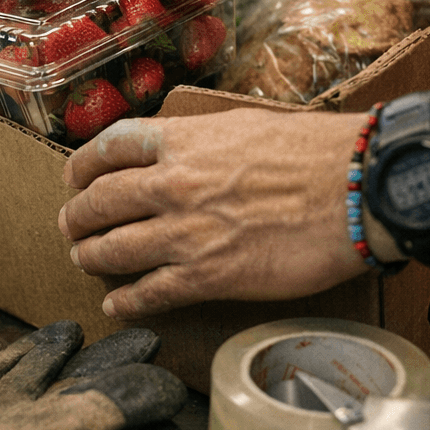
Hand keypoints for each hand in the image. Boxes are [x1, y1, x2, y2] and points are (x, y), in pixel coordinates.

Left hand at [58, 110, 370, 318]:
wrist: (357, 190)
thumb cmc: (318, 152)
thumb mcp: (247, 126)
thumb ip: (206, 142)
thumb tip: (192, 152)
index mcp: (182, 140)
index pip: (109, 147)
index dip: (83, 165)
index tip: (76, 178)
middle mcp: (172, 183)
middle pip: (99, 201)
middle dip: (78, 217)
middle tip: (72, 226)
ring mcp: (185, 233)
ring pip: (112, 248)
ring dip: (91, 256)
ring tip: (85, 260)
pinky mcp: (207, 277)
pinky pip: (148, 292)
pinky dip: (125, 300)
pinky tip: (117, 303)